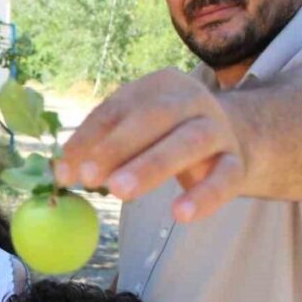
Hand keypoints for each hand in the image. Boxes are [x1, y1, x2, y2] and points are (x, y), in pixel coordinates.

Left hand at [55, 68, 249, 221]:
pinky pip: (224, 178)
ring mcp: (218, 130)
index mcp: (159, 87)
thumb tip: (61, 173)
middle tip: (88, 177)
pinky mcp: (237, 162)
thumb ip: (101, 147)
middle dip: (117, 148)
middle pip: (153, 118)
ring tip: (119, 192)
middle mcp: (191, 101)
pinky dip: (204, 196)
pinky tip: (181, 215)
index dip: (88, 139)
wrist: (240, 136)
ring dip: (151, 166)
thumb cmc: (170, 134)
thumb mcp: (136, 131)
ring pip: (188, 143)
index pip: (117, 109)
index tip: (63, 172)